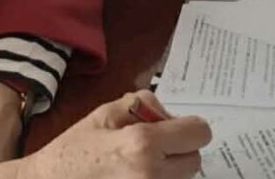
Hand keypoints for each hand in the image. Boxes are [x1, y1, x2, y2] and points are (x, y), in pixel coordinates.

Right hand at [0, 90, 210, 178]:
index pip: (199, 133)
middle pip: (195, 161)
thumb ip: (144, 103)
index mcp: (142, 144)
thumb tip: (168, 115)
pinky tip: (135, 176)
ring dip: (170, 170)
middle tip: (155, 146)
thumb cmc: (74, 149)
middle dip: (180, 150)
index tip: (178, 128)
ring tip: (139, 164)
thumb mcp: (106, 113)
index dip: (190, 127)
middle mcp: (151, 175)